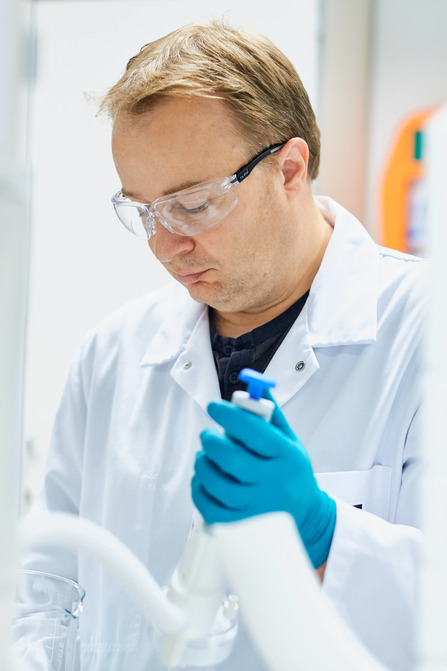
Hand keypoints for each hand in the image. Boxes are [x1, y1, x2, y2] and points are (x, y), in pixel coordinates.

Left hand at [191, 394, 335, 567]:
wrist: (304, 512)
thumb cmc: (291, 470)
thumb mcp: (290, 440)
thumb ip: (270, 415)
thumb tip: (251, 388)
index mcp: (287, 456)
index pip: (256, 433)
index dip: (230, 416)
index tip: (214, 406)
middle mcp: (274, 482)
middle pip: (232, 460)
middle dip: (211, 441)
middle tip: (207, 434)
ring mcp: (257, 506)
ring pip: (217, 485)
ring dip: (203, 464)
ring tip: (205, 456)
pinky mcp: (242, 523)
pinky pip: (210, 509)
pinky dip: (199, 491)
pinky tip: (203, 479)